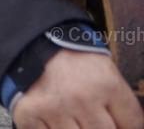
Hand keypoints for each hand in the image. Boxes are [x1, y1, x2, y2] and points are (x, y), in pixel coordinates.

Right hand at [12, 49, 143, 128]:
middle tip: (89, 118)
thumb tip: (125, 127)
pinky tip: (53, 118)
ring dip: (75, 128)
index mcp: (107, 84)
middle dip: (99, 127)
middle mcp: (82, 98)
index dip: (126, 126)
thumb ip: (118, 100)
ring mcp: (55, 108)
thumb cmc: (70, 57)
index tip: (117, 123)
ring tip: (70, 114)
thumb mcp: (104, 69)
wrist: (30, 43)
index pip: (132, 124)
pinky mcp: (30, 113)